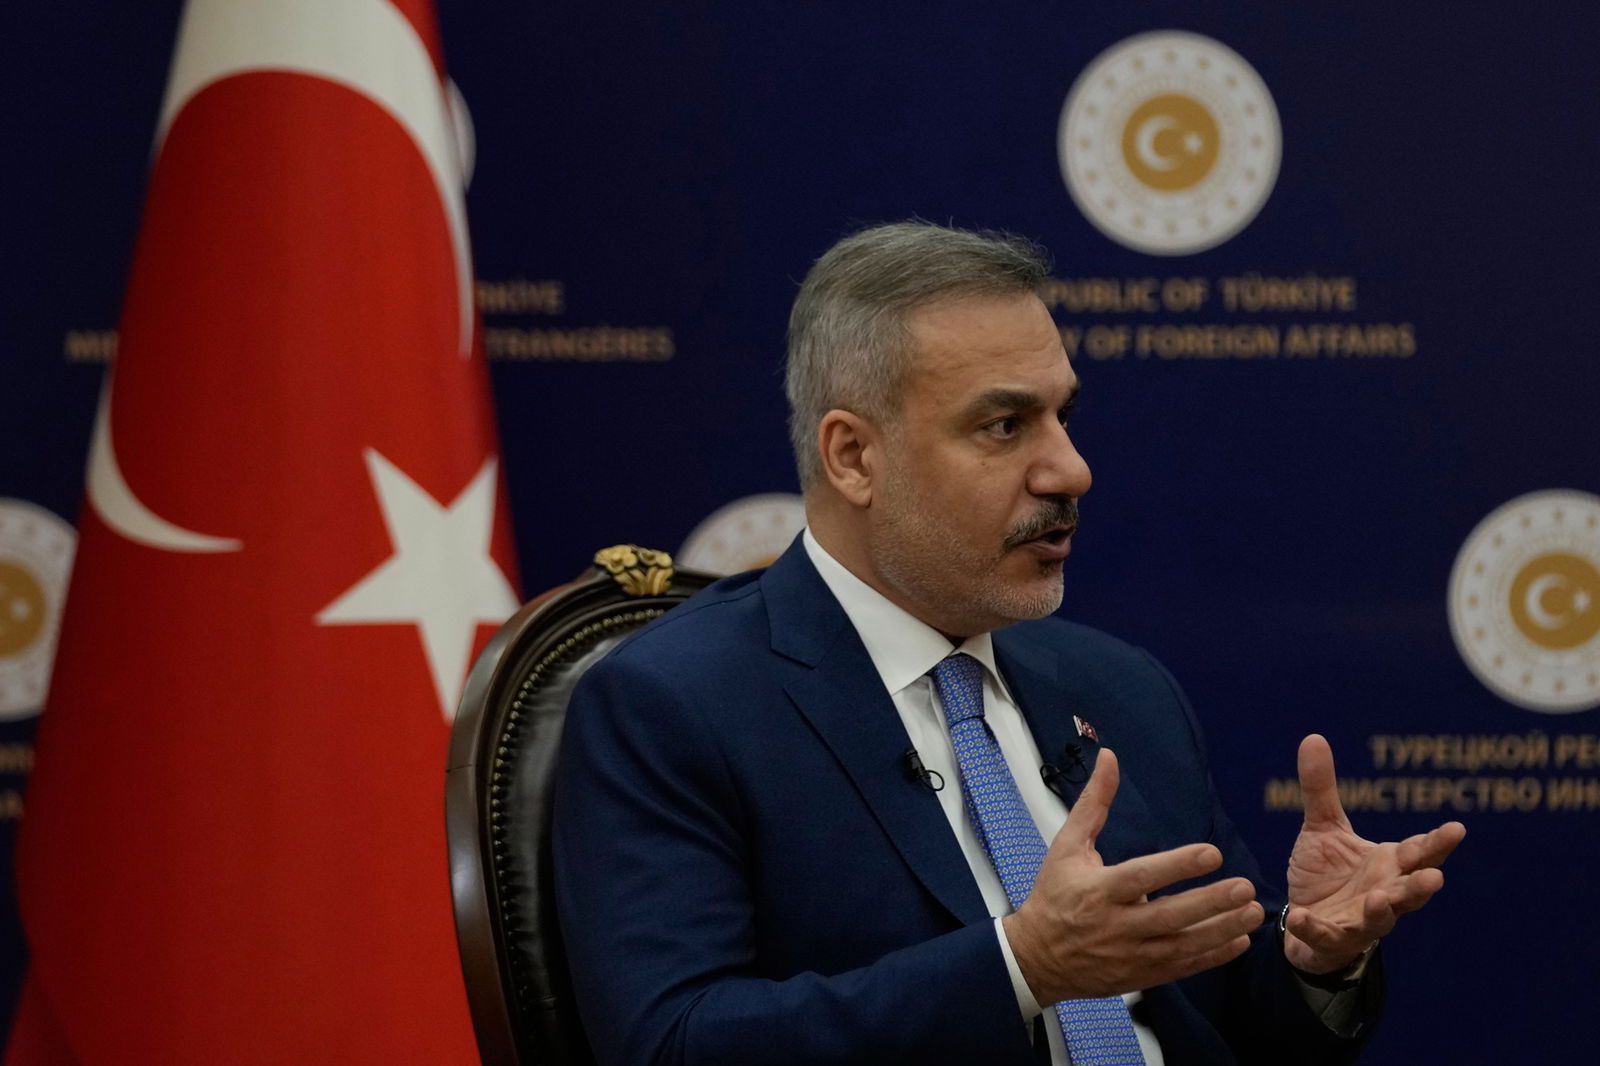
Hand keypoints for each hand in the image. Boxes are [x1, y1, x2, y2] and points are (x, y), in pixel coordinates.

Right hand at [1004, 749, 1264, 1004]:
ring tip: (1253, 912)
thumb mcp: (1066, 845)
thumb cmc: (1054, 895)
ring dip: (1220, 929)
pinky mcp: (1140, 975)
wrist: (1038, 957)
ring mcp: (1130, 954)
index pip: (1141, 876)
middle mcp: (1116, 925)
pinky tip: (1239, 941)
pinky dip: (1212, 957)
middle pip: (1169, 914)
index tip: (1210, 853)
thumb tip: (1109, 758)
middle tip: (1245, 887)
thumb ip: (1094, 803)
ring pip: (1181, 944)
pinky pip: (1182, 967)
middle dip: (1210, 902)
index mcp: (1097, 890)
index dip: (1176, 866)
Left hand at [1283, 734, 1465, 973]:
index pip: (1418, 851)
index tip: (1457, 829)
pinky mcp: (1332, 937)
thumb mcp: (1323, 827)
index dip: (1438, 842)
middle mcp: (1384, 893)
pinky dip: (1313, 927)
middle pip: (1409, 890)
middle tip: (1434, 877)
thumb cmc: (1327, 872)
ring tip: (1378, 900)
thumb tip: (1313, 736)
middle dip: (1421, 884)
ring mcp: (1361, 919)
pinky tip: (1300, 917)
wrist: (1304, 918)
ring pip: (1379, 918)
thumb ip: (1321, 787)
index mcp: (1389, 864)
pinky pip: (1324, 934)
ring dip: (1381, 910)